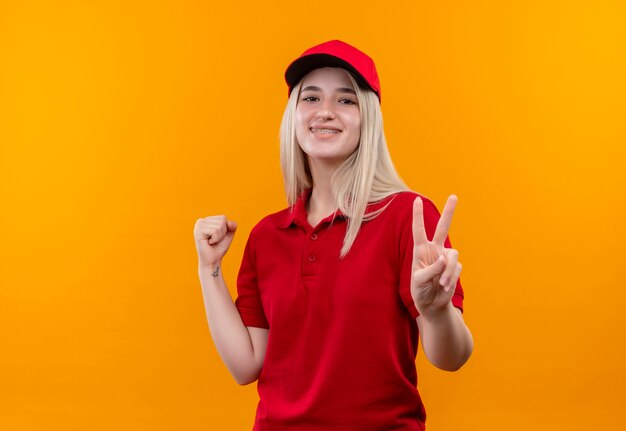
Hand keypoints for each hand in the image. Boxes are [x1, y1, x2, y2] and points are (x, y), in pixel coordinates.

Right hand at [194, 215, 237, 268]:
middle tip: (214, 240)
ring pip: (219, 226)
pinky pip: (214, 231)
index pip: (223, 218)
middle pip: (222, 220)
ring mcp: (198, 226)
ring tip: (211, 242)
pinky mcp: (198, 232)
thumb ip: (232, 225)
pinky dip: (215, 239)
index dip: (225, 229)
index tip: (218, 237)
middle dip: (222, 233)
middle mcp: (201, 221)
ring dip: (218, 237)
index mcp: (207, 220)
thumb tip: (229, 222)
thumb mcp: (228, 234)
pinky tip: (209, 243)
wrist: (213, 260)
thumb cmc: (219, 248)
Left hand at [411, 195, 462, 317]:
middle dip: (449, 212)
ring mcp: (445, 257)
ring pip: (453, 255)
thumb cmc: (420, 291)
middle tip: (454, 196)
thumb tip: (444, 258)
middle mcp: (434, 250)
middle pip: (443, 227)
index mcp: (420, 250)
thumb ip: (431, 269)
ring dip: (448, 270)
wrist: (432, 304)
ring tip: (441, 283)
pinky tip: (444, 286)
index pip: (419, 229)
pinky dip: (450, 277)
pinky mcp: (454, 267)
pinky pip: (456, 268)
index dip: (418, 215)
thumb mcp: (419, 280)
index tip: (416, 199)